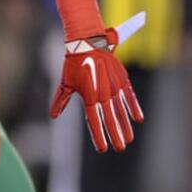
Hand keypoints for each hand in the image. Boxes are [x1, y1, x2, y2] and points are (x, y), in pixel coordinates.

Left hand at [49, 25, 144, 152]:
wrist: (87, 43)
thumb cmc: (73, 64)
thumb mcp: (65, 83)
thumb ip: (61, 101)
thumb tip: (53, 116)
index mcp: (88, 95)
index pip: (94, 120)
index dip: (98, 135)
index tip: (102, 148)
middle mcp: (102, 93)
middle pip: (110, 119)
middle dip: (115, 135)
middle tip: (119, 148)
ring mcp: (114, 86)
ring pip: (121, 110)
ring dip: (126, 125)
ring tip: (129, 139)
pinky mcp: (122, 79)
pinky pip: (129, 96)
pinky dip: (134, 107)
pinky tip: (138, 119)